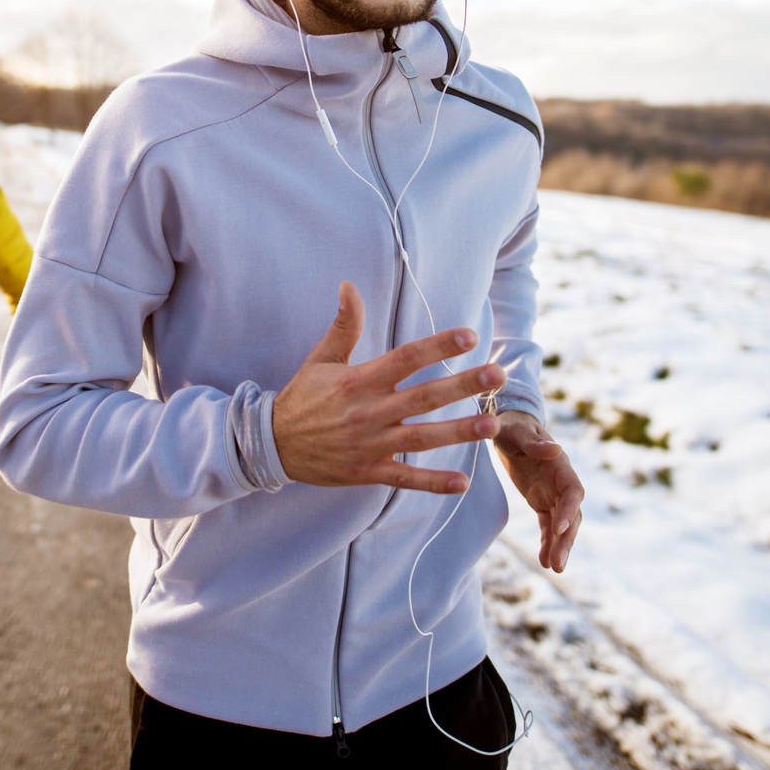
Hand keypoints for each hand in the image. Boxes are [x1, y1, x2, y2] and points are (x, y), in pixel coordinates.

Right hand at [272, 282, 505, 493]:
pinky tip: (462, 482)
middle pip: (422, 397)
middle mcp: (367, 412)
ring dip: (457, 432)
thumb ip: (343, 325)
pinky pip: (404, 479)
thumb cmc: (302, 397)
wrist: (273, 444)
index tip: (469, 336)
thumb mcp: (320, 359)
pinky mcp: (368, 471)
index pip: (405, 359)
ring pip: (420, 438)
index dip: (438, 347)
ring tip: (492, 425)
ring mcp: (370, 444)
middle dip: (462, 386)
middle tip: (497, 376)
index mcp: (358, 381)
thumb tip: (348, 286)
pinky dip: (432, 483)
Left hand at [494, 412, 583, 572]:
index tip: (559, 529)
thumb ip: (536, 443)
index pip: (573, 492)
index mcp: (560, 465)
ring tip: (554, 568)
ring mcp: (552, 494)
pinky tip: (544, 561)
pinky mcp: (541, 501)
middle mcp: (561, 482)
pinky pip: (547, 526)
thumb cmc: (513, 426)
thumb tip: (556, 449)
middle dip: (566, 539)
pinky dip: (547, 543)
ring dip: (559, 546)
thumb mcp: (519, 432)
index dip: (569, 511)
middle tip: (558, 562)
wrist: (508, 427)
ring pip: (561, 525)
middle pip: (571, 515)